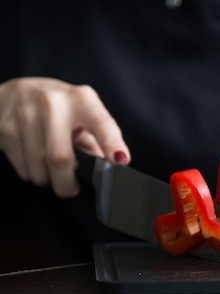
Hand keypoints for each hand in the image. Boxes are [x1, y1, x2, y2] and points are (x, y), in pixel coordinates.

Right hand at [0, 77, 129, 196]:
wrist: (16, 91)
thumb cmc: (59, 108)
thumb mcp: (84, 114)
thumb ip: (99, 139)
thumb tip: (111, 166)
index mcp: (81, 100)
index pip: (101, 123)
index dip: (111, 144)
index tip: (120, 161)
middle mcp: (52, 103)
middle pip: (60, 158)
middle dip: (67, 184)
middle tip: (71, 189)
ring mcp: (24, 113)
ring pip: (38, 169)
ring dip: (48, 180)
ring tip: (52, 172)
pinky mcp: (4, 127)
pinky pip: (22, 168)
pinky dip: (32, 174)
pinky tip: (35, 161)